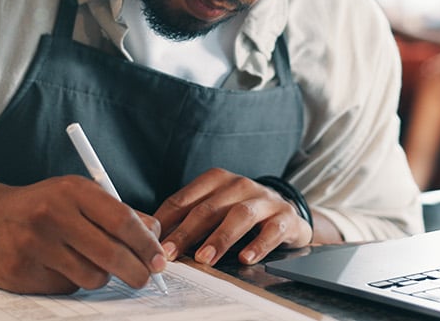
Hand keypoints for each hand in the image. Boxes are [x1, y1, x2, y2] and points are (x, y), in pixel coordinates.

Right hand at [0, 175, 166, 293]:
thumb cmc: (42, 207)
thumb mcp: (77, 196)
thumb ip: (115, 213)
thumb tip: (154, 238)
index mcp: (72, 190)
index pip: (122, 220)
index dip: (146, 244)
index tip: (159, 260)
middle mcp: (51, 214)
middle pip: (111, 253)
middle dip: (136, 272)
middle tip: (144, 278)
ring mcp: (33, 243)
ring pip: (91, 277)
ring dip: (99, 277)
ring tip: (86, 263)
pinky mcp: (20, 270)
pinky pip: (65, 287)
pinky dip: (70, 282)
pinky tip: (55, 266)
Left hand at [153, 168, 311, 267]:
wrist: (288, 214)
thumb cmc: (242, 213)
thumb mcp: (215, 209)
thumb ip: (189, 220)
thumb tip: (154, 241)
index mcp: (216, 180)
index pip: (184, 199)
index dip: (166, 221)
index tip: (151, 242)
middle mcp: (239, 185)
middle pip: (208, 208)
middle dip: (186, 232)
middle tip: (170, 253)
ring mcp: (264, 199)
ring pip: (239, 216)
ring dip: (219, 238)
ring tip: (204, 258)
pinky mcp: (285, 216)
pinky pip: (272, 231)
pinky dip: (258, 245)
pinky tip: (245, 259)